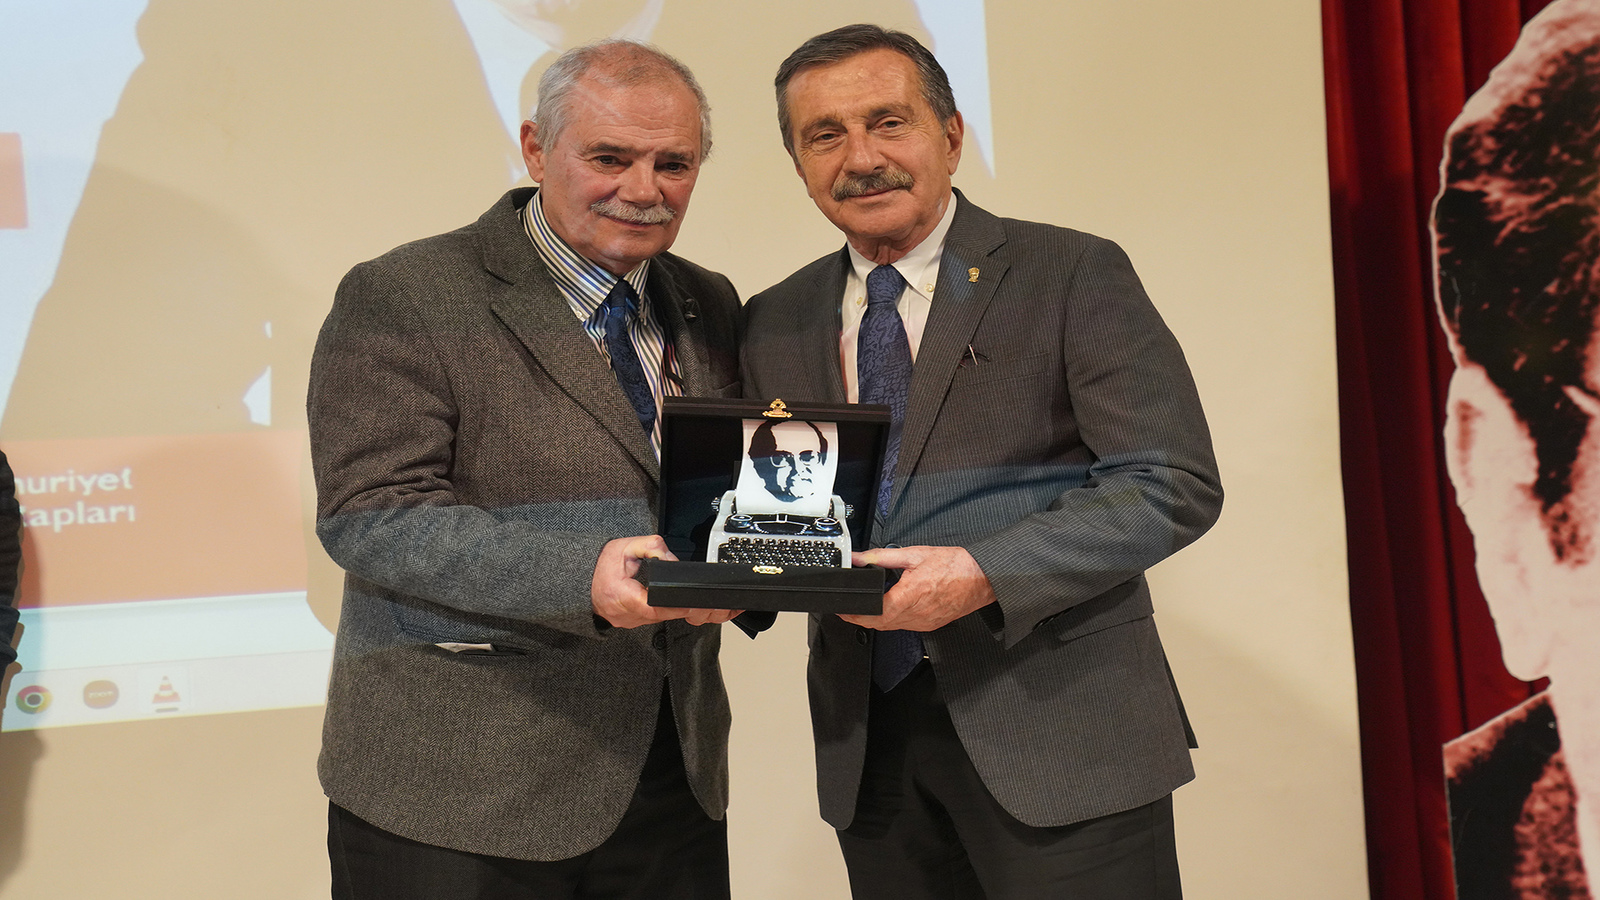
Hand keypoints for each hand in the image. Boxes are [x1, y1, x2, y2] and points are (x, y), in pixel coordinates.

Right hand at [590, 536, 739, 628]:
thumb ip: (650, 548)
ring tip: (711, 608)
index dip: (674, 607)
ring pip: (662, 620)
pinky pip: (657, 619)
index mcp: (620, 595)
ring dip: (683, 612)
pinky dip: (672, 612)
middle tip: (715, 608)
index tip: (693, 603)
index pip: (651, 607)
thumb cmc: (601, 565)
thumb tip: (670, 559)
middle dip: (688, 610)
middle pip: (662, 616)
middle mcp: (625, 614)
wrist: (581, 579)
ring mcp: (629, 621)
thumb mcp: (625, 547)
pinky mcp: (634, 622)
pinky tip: (691, 607)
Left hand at [843, 545, 996, 631]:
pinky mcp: (931, 625)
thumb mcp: (914, 554)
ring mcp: (924, 622)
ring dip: (876, 621)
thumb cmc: (955, 565)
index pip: (873, 613)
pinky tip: (892, 609)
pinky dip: (893, 621)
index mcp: (909, 596)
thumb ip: (882, 557)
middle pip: (879, 625)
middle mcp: (916, 614)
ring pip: (891, 628)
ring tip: (866, 609)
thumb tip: (860, 558)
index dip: (854, 614)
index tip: (843, 609)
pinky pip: (905, 627)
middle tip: (848, 611)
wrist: (982, 578)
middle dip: (860, 620)